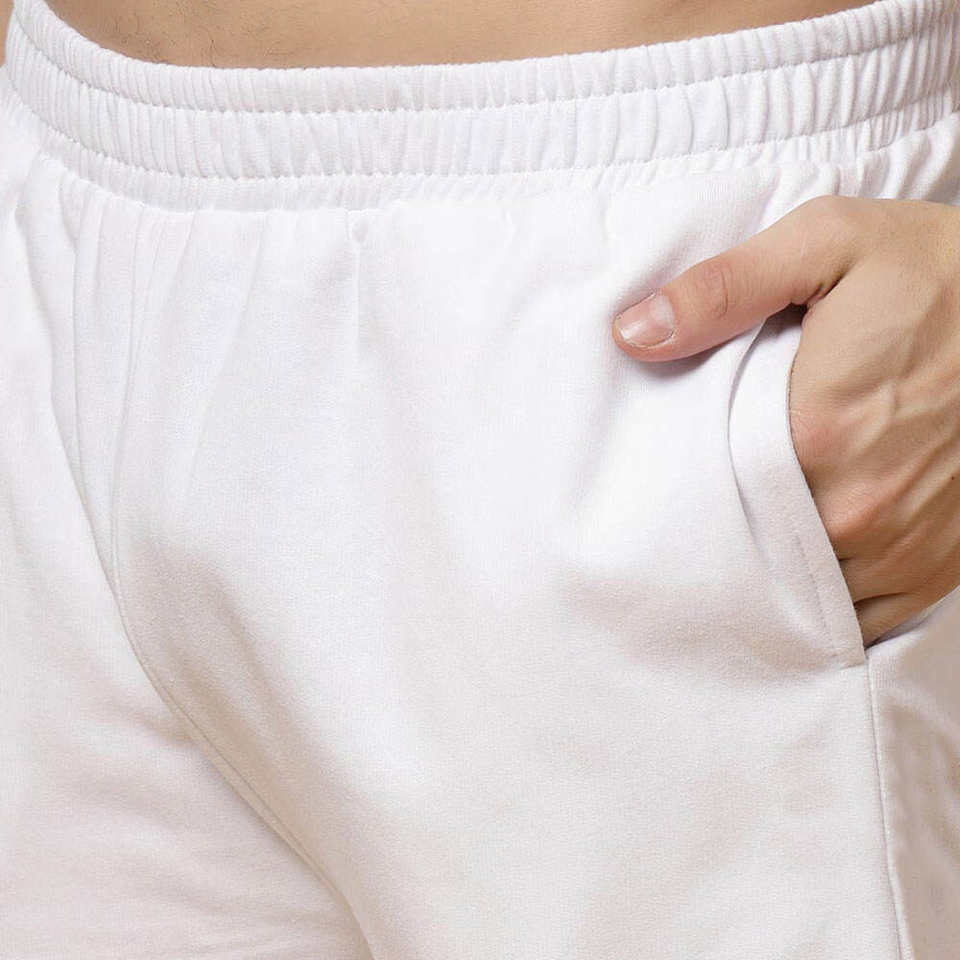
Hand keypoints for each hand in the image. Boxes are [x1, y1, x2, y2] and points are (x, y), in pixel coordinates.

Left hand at [611, 195, 959, 645]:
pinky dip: (826, 600)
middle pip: (750, 551)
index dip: (675, 492)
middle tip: (697, 510)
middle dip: (720, 536)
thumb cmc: (937, 271)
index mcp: (815, 432)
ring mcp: (903, 547)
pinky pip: (859, 617)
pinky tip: (803, 565)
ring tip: (751, 533)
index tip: (660, 481)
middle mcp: (859, 508)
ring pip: (802, 592)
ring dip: (773, 571)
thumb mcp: (827, 243)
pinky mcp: (938, 568)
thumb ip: (723, 288)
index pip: (704, 496)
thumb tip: (633, 332)